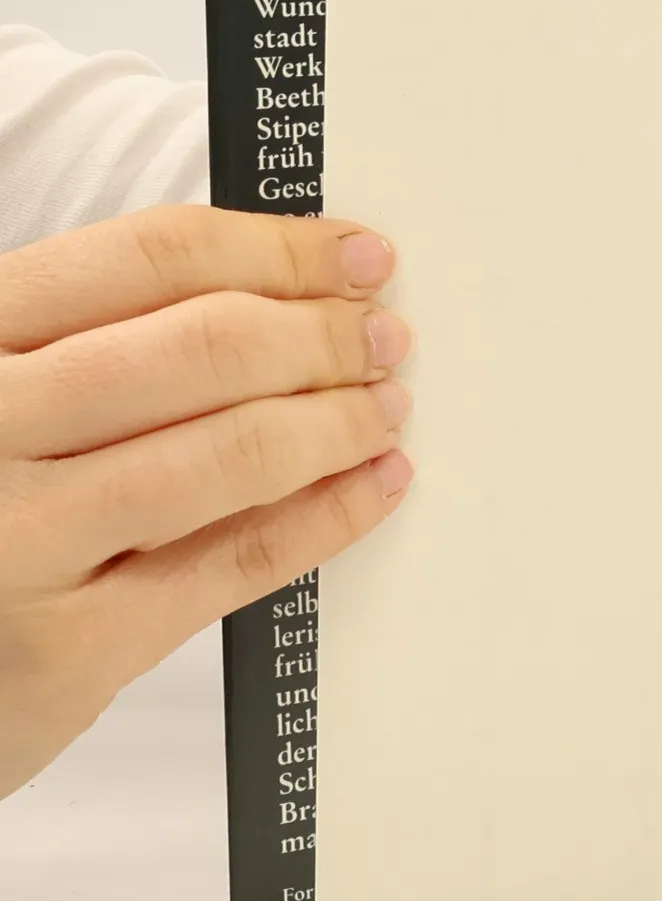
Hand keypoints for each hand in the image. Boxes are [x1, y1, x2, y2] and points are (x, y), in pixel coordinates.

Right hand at [0, 207, 413, 800]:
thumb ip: (96, 341)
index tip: (357, 256)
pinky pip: (238, 563)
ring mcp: (22, 541)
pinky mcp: (68, 649)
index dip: (280, 251)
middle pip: (209, 347)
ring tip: (384, 407)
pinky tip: (375, 484)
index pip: (154, 257)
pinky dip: (330, 515)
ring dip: (340, 421)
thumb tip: (286, 293)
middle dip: (325, 337)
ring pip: (236, 451)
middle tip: (385, 338)